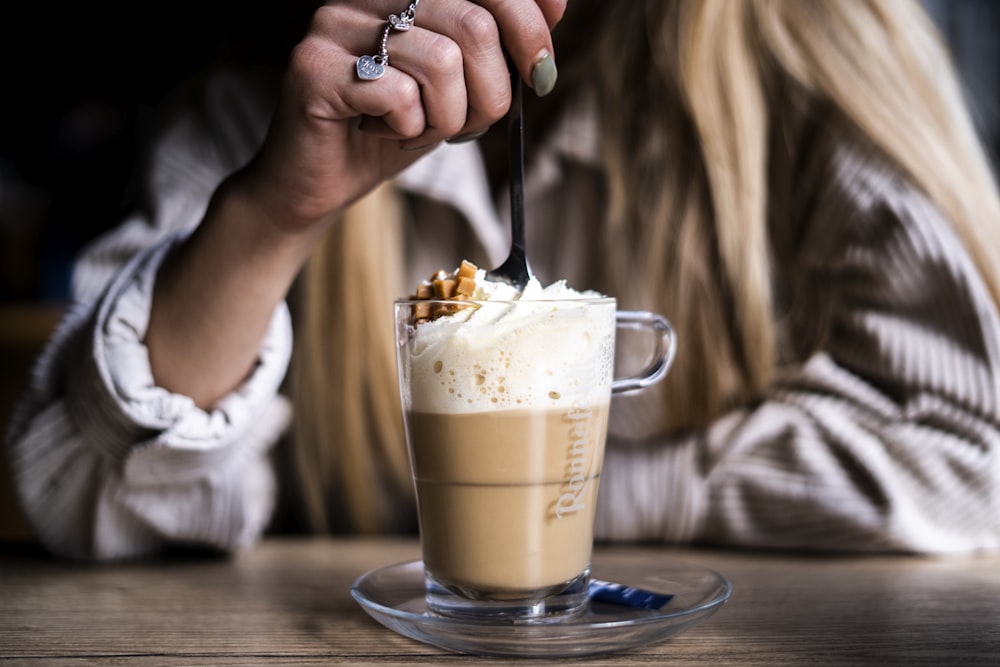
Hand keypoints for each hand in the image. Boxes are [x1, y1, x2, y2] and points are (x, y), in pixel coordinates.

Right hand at [231, 0, 564, 235]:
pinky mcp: (314, 68)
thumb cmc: (391, 131)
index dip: (528, 21)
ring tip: (421, 128)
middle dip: (493, 91)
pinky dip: (410, 128)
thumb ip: (499, 46)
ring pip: (442, 61)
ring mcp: (334, 25)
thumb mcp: (460, 87)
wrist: (319, 184)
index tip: (540, 69)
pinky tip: (386, 132)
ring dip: (449, 117)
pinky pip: (400, 94)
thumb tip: (555, 7)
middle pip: (473, 23)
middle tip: (473, 124)